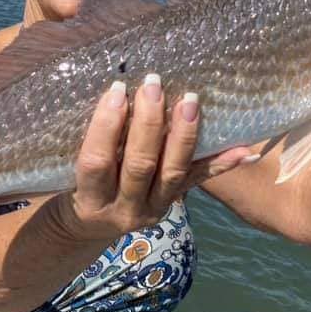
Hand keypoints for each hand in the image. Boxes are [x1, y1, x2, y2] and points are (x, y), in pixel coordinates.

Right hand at [56, 74, 252, 241]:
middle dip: (149, 123)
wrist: (87, 227)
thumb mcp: (66, 171)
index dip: (106, 126)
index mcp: (89, 197)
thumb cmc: (73, 186)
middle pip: (140, 165)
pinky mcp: (174, 204)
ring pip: (173, 173)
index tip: (117, 89)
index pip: (97, 161)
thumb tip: (102, 88)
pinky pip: (199, 182)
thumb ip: (81, 141)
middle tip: (154, 84)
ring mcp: (152, 209)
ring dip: (183, 135)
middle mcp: (124, 208)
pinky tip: (245, 149)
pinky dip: (222, 165)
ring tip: (190, 101)